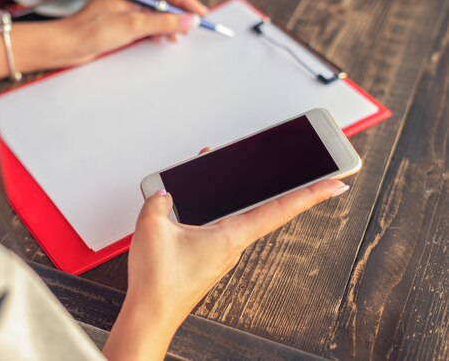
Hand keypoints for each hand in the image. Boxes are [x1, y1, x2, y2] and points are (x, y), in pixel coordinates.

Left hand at [64, 0, 208, 62]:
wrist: (64, 47)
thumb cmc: (88, 31)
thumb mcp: (131, 26)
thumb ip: (162, 22)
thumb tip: (189, 20)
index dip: (185, 0)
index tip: (200, 13)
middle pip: (162, 1)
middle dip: (178, 14)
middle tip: (192, 27)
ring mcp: (124, 11)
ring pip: (155, 15)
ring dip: (167, 25)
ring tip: (175, 37)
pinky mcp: (120, 26)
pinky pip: (145, 26)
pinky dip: (156, 33)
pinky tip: (160, 40)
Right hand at [103, 152, 349, 359]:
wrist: (150, 314)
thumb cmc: (160, 282)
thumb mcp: (153, 227)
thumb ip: (159, 200)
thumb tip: (164, 193)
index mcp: (230, 236)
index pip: (280, 209)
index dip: (311, 194)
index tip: (335, 183)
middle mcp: (231, 246)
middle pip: (262, 210)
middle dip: (279, 186)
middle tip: (302, 171)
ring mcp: (220, 255)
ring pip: (237, 218)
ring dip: (239, 197)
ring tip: (232, 176)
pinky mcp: (206, 260)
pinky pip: (218, 229)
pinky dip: (217, 212)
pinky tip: (200, 208)